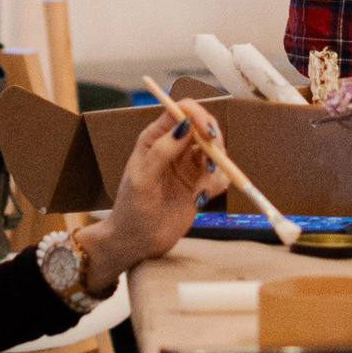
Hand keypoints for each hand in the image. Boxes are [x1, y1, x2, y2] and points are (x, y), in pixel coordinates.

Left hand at [78, 104, 214, 292]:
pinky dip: (216, 185)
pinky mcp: (200, 184)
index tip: (206, 132)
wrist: (137, 241)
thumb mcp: (142, 178)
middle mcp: (175, 147)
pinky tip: (199, 200)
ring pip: (216, 151)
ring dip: (217, 166)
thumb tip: (185, 124)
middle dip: (213, 141)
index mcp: (155, 137)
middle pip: (205, 127)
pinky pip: (220, 176)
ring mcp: (189, 166)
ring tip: (201, 189)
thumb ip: (162, 150)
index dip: (197, 115)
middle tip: (212, 162)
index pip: (181, 111)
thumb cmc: (131, 208)